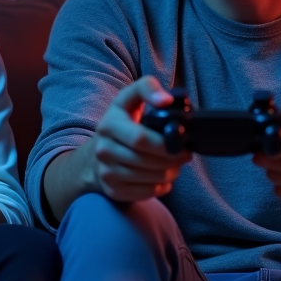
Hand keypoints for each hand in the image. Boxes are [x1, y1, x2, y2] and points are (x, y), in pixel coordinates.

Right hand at [86, 76, 190, 202]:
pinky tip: (162, 177)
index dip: (166, 144)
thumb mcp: (130, 98)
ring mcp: (106, 173)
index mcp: (109, 125)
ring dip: (170, 173)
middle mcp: (103, 150)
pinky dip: (161, 187)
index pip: (140, 139)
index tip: (182, 142)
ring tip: (175, 165)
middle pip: (147, 161)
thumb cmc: (122, 123)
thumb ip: (147, 88)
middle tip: (184, 155)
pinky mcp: (113, 190)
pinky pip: (146, 193)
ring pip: (149, 178)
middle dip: (172, 160)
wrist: (97, 154)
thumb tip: (166, 100)